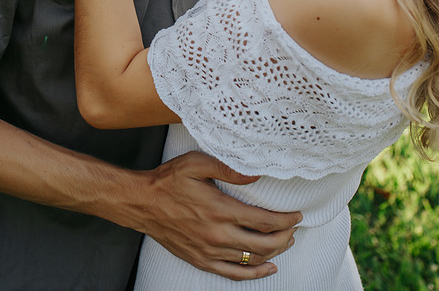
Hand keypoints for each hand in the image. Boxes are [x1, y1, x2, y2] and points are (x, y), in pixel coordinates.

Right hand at [133, 152, 299, 280]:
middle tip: (294, 228)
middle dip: (286, 237)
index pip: (264, 221)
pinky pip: (234, 274)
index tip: (297, 215)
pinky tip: (268, 267)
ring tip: (285, 242)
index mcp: (220, 210)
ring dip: (275, 253)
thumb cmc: (168, 181)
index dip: (286, 220)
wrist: (141, 203)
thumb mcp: (196, 164)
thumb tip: (256, 174)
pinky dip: (254, 273)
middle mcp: (218, 235)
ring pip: (252, 260)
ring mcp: (210, 251)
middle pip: (264, 244)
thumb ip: (228, 168)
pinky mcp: (201, 260)